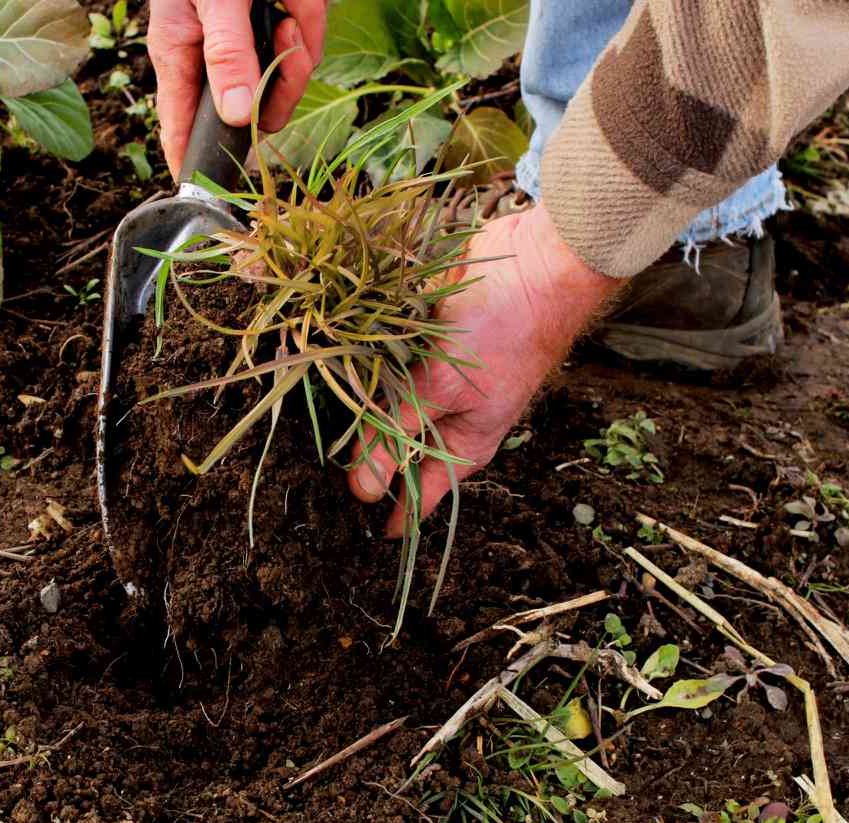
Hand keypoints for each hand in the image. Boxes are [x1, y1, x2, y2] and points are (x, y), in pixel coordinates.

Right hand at [149, 0, 326, 178]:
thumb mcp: (214, 2)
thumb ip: (225, 55)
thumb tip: (238, 116)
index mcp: (179, 55)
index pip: (179, 126)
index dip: (193, 161)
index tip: (211, 191)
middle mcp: (211, 62)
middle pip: (252, 114)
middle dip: (280, 91)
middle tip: (288, 48)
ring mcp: (243, 51)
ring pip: (283, 88)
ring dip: (297, 54)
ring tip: (289, 18)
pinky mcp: (273, 34)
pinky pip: (302, 53)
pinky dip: (307, 29)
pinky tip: (293, 7)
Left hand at [347, 204, 624, 537]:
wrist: (533, 261)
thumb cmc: (502, 333)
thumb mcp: (441, 389)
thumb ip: (395, 433)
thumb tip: (362, 490)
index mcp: (462, 442)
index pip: (422, 497)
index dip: (392, 514)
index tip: (358, 535)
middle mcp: (449, 415)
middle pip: (395, 447)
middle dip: (362, 453)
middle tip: (318, 467)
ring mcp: (435, 376)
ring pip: (385, 402)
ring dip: (356, 401)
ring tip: (316, 410)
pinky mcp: (421, 338)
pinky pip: (386, 360)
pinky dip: (364, 359)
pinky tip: (331, 358)